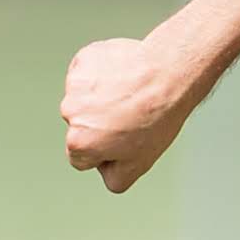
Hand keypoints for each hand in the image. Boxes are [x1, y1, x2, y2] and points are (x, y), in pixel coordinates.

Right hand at [62, 35, 204, 192]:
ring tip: (132, 94)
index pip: (82, 157)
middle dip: (102, 124)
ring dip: (103, 97)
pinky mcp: (83, 60)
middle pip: (82, 126)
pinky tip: (126, 75)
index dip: (106, 151)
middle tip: (133, 115)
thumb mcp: (140, 163)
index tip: (125, 138)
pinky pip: (90, 73)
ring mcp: (74, 84)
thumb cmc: (157, 119)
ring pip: (85, 98)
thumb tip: (105, 174)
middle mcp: (70, 113)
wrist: (169, 75)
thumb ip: (115, 179)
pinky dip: (104, 74)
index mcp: (79, 143)